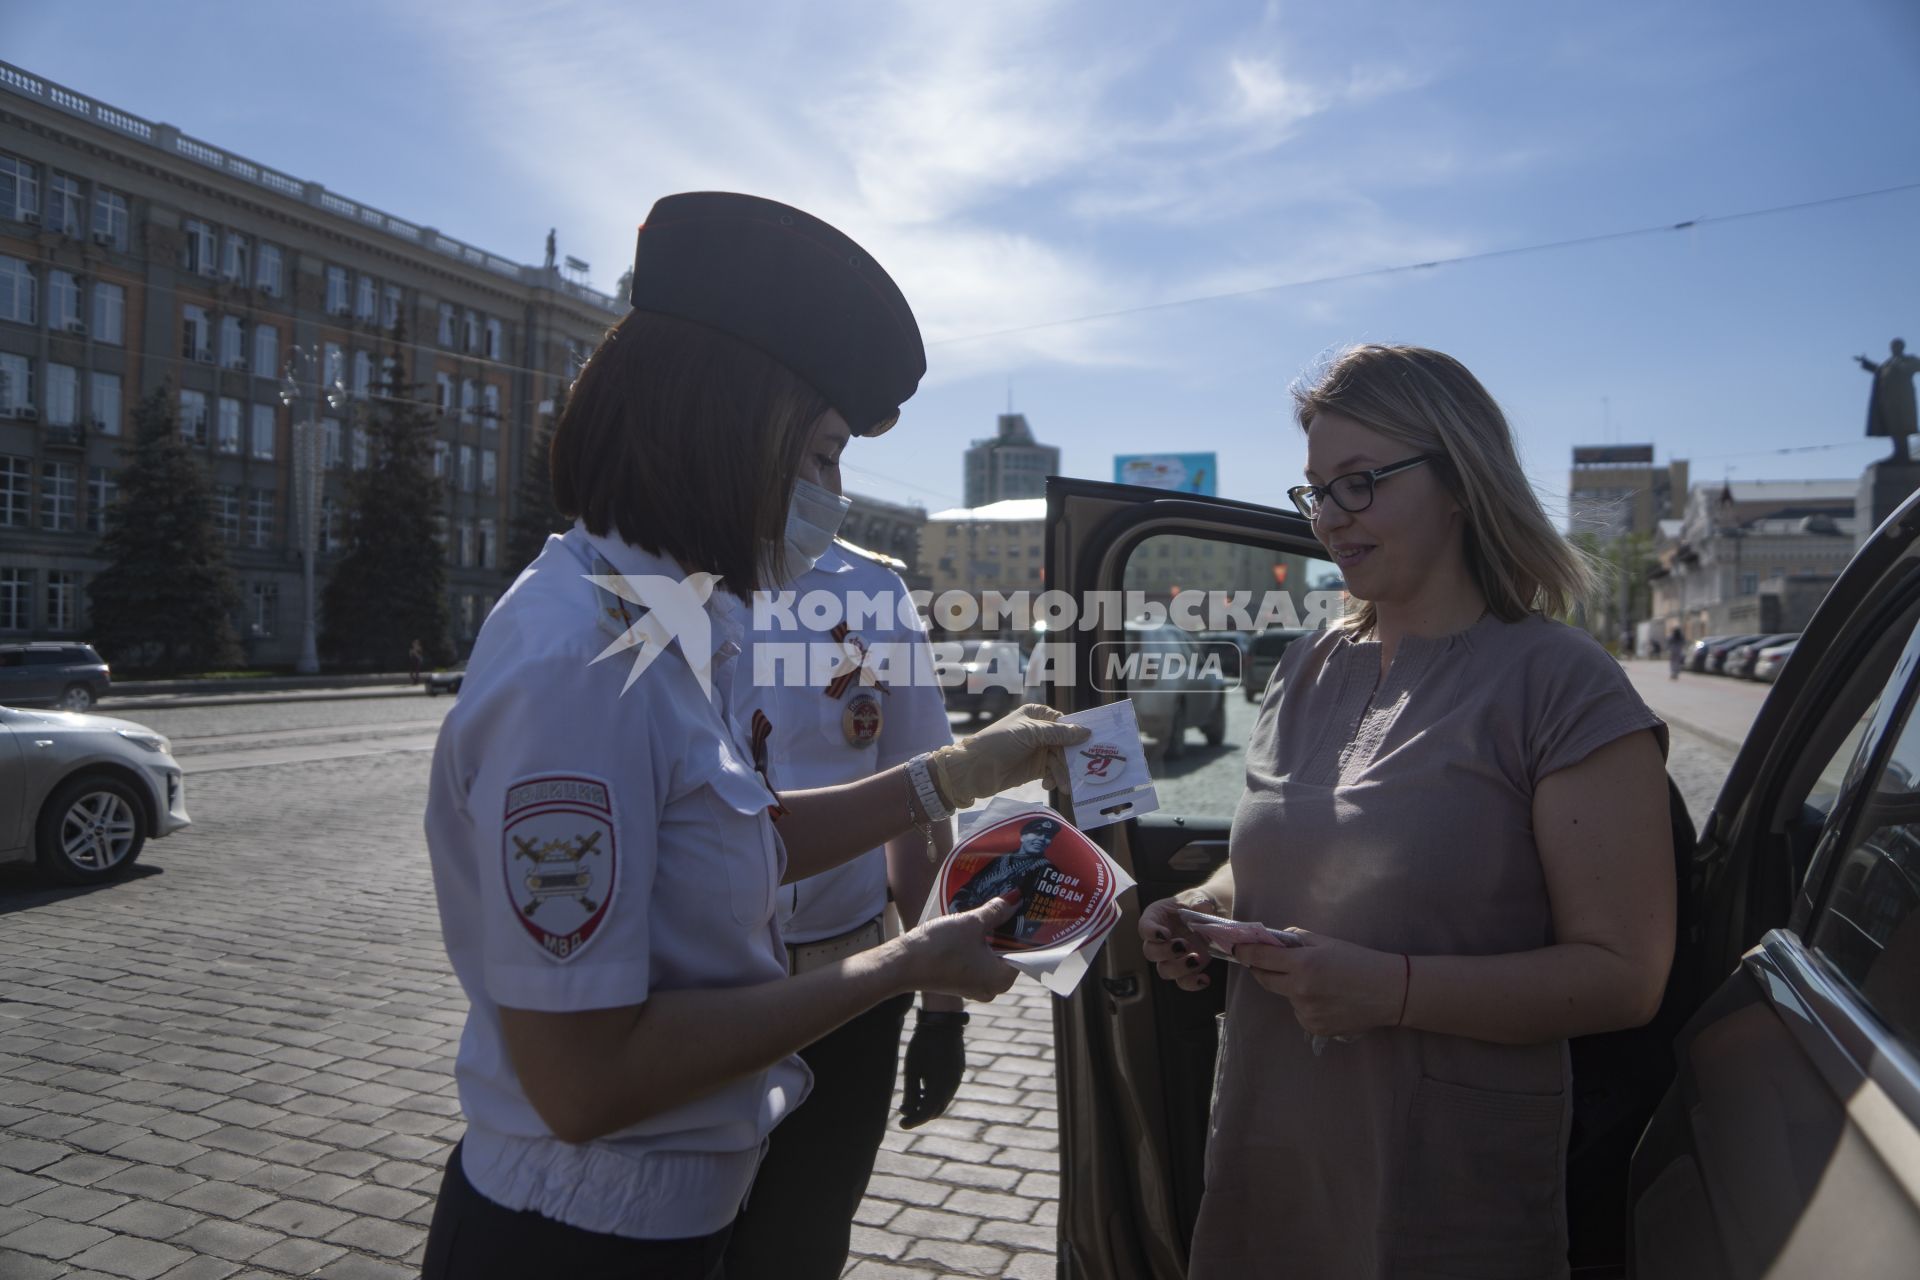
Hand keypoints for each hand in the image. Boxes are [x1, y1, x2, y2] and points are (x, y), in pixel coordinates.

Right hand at [899, 893, 1020, 1001]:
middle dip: (1008, 929)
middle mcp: (993, 987)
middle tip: (1011, 904)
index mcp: (1003, 978)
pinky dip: (979, 945)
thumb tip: (1014, 899)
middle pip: (1009, 953)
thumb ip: (996, 911)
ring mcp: (976, 987)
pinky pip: (978, 961)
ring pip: (992, 956)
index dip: (1027, 928)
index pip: (1026, 951)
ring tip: (993, 910)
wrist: (903, 965)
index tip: (1028, 909)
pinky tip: (975, 925)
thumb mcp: (971, 923)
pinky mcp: (961, 982)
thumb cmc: (940, 948)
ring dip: (992, 935)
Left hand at [899, 1009, 966, 1128]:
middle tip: (903, 1111)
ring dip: (927, 1105)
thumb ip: (911, 1093)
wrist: (942, 1022)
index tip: (901, 1124)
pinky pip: (947, 1091)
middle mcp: (952, 1087)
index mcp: (940, 1088)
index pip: (926, 1114)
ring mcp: (957, 1080)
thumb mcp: (912, 1069)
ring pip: (942, 1102)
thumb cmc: (923, 1045)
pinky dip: (934, 1096)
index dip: (913, 1121)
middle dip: (919, 1115)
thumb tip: (907, 1111)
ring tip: (911, 1100)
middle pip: (935, 1111)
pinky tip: (923, 1088)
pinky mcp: (958, 1073)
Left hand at [929, 704, 1091, 807]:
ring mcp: (1038, 751)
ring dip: (1064, 772)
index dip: (1079, 734)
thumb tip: (1085, 732)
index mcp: (1037, 715)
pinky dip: (1055, 779)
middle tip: (1083, 772)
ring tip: (1064, 785)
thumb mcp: (1029, 734)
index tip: (1094, 745)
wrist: (973, 771)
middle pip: (1067, 744)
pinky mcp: (1035, 769)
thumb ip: (1057, 733)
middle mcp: (1040, 731)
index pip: (1065, 722)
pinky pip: (1054, 772)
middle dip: (1073, 758)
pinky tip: (1049, 785)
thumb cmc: (998, 743)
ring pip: (1062, 760)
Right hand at [1139, 890, 1220, 992]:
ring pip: (1164, 970)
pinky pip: (1183, 982)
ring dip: (1179, 968)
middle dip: (1165, 952)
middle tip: (1184, 945)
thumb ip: (1198, 901)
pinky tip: (1204, 978)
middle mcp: (1159, 940)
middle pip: (1151, 953)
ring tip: (1196, 959)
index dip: (1151, 933)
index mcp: (1156, 919)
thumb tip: (1202, 907)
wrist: (1210, 915)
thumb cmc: (1195, 904)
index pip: (1145, 927)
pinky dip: (1193, 983)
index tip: (1164, 934)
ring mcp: (1171, 957)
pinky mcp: (1185, 968)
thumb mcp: (1197, 897)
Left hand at [1238, 930, 1403, 1037]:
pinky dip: (1305, 1004)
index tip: (1237, 948)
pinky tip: (1327, 999)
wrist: (1389, 992)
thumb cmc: (1359, 961)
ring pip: (1285, 996)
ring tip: (1319, 982)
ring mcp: (1306, 1012)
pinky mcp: (1314, 1028)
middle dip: (1263, 969)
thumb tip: (1274, 941)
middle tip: (1270, 962)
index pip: (1260, 958)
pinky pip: (1299, 1012)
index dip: (1245, 952)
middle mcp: (1300, 991)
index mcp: (1303, 965)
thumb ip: (1296, 940)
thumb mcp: (1327, 942)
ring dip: (1290, 988)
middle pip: (1264, 980)